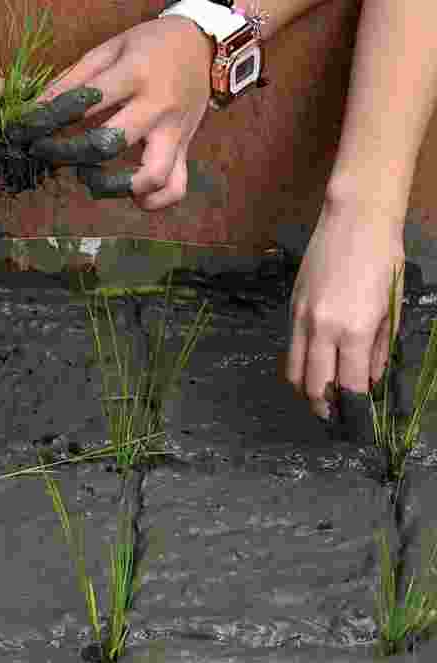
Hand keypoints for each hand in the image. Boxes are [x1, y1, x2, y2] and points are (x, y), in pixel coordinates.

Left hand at [28, 15, 214, 207]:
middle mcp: (159, 106)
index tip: (24, 129)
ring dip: (111, 187)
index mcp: (137, 74)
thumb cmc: (149, 46)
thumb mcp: (109, 49)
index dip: (47, 118)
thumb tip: (35, 110)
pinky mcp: (185, 150)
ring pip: (150, 177)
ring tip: (88, 177)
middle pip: (108, 144)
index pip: (84, 102)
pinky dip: (150, 201)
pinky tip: (127, 193)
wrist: (204, 45)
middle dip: (66, 153)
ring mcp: (175, 133)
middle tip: (45, 152)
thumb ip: (72, 79)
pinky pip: (174, 189)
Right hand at [285, 196, 404, 426]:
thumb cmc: (384, 259)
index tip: (357, 421)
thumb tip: (369, 379)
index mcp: (355, 330)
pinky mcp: (291, 307)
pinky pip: (290, 347)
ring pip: (293, 370)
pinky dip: (299, 365)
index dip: (353, 408)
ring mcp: (301, 318)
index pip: (348, 384)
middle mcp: (322, 328)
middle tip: (334, 418)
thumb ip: (380, 349)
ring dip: (305, 390)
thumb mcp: (393, 307)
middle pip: (313, 384)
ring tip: (318, 398)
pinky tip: (312, 367)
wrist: (354, 220)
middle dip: (324, 407)